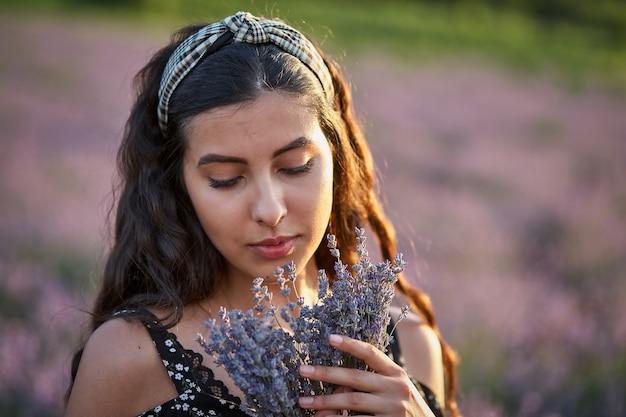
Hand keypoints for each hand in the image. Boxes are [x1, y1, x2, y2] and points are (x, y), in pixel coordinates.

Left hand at [297, 334, 435, 416]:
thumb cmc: (405, 409)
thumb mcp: (396, 389)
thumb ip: (374, 382)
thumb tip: (337, 383)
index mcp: (397, 374)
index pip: (371, 353)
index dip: (350, 345)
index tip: (330, 338)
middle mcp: (396, 388)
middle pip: (354, 378)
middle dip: (326, 373)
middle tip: (302, 370)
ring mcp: (393, 408)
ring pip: (351, 401)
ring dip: (324, 401)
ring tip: (303, 400)